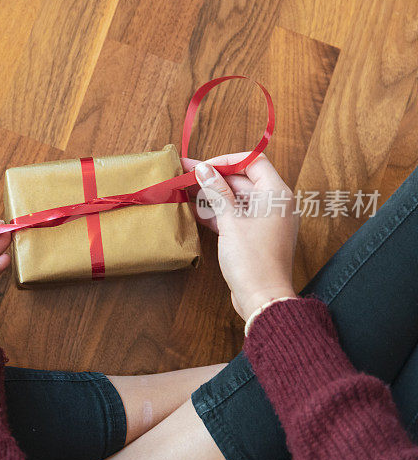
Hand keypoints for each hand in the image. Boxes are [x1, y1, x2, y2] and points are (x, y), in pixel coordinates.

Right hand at [182, 153, 298, 320]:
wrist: (262, 298)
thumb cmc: (252, 258)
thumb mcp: (230, 220)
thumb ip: (216, 192)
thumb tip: (203, 169)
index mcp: (276, 194)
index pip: (254, 162)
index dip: (228, 161)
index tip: (204, 166)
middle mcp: (275, 204)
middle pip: (242, 180)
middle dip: (213, 178)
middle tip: (185, 174)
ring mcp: (265, 221)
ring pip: (236, 199)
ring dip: (211, 195)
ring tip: (184, 190)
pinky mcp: (255, 236)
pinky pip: (235, 216)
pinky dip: (217, 213)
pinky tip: (193, 210)